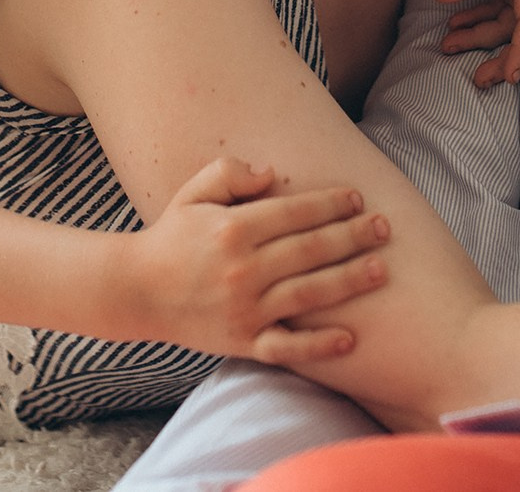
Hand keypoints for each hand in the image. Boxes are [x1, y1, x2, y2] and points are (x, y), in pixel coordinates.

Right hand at [114, 155, 389, 363]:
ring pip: (308, 294)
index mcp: (233, 228)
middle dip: (353, 236)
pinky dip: (319, 345)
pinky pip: (287, 347)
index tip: (357, 199)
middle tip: (384, 228)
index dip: (331, 204)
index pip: (296, 213)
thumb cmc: (171, 236)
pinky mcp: (242, 341)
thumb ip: (231, 172)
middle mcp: (243, 269)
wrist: (135, 291)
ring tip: (380, 270)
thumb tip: (273, 173)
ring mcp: (244, 309)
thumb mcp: (193, 192)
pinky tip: (350, 338)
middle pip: (311, 250)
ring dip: (349, 280)